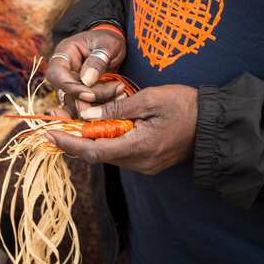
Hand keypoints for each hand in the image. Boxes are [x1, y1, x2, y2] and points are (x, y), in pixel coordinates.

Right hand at [46, 27, 128, 113]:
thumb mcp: (107, 45)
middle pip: (68, 92)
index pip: (56, 74)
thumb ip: (97, 61)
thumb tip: (87, 81)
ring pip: (78, 102)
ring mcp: (71, 83)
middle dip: (91, 98)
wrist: (112, 44)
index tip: (91, 94)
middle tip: (117, 90)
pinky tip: (118, 97)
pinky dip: (102, 105)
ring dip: (99, 103)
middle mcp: (64, 71)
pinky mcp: (81, 93)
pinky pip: (87, 105)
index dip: (71, 87)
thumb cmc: (108, 39)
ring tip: (121, 92)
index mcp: (64, 54)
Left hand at [49, 84, 197, 174]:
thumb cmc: (184, 105)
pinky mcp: (149, 160)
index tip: (50, 131)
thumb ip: (117, 108)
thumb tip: (87, 113)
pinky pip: (119, 152)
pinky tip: (97, 124)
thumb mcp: (149, 98)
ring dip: (88, 138)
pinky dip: (104, 139)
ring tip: (72, 117)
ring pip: (107, 154)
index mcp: (139, 148)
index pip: (94, 151)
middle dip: (74, 138)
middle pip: (97, 154)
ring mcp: (145, 165)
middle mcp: (140, 163)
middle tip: (57, 117)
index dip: (69, 142)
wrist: (213, 122)